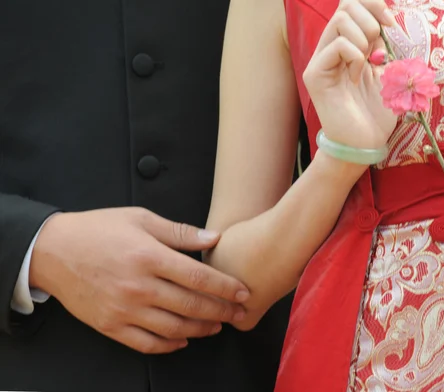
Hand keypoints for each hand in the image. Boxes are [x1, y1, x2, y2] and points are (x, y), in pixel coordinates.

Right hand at [30, 208, 249, 353]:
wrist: (53, 251)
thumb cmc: (98, 230)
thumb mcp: (141, 219)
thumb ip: (180, 232)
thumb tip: (214, 239)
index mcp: (149, 257)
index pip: (198, 277)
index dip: (226, 287)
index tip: (243, 292)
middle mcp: (138, 287)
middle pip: (191, 306)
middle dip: (222, 312)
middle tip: (239, 313)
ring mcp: (124, 310)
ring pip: (174, 329)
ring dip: (201, 330)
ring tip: (217, 326)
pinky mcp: (110, 326)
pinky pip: (146, 343)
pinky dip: (169, 345)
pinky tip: (183, 340)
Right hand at [303, 0, 397, 150]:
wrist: (365, 144)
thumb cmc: (376, 113)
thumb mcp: (388, 73)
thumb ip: (383, 47)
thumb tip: (384, 22)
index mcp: (345, 47)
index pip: (351, 6)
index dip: (373, 4)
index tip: (391, 23)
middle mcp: (329, 50)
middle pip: (345, 6)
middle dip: (371, 19)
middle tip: (380, 47)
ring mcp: (320, 62)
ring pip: (340, 20)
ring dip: (364, 38)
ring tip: (368, 63)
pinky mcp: (316, 75)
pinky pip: (337, 46)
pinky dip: (356, 56)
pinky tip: (358, 77)